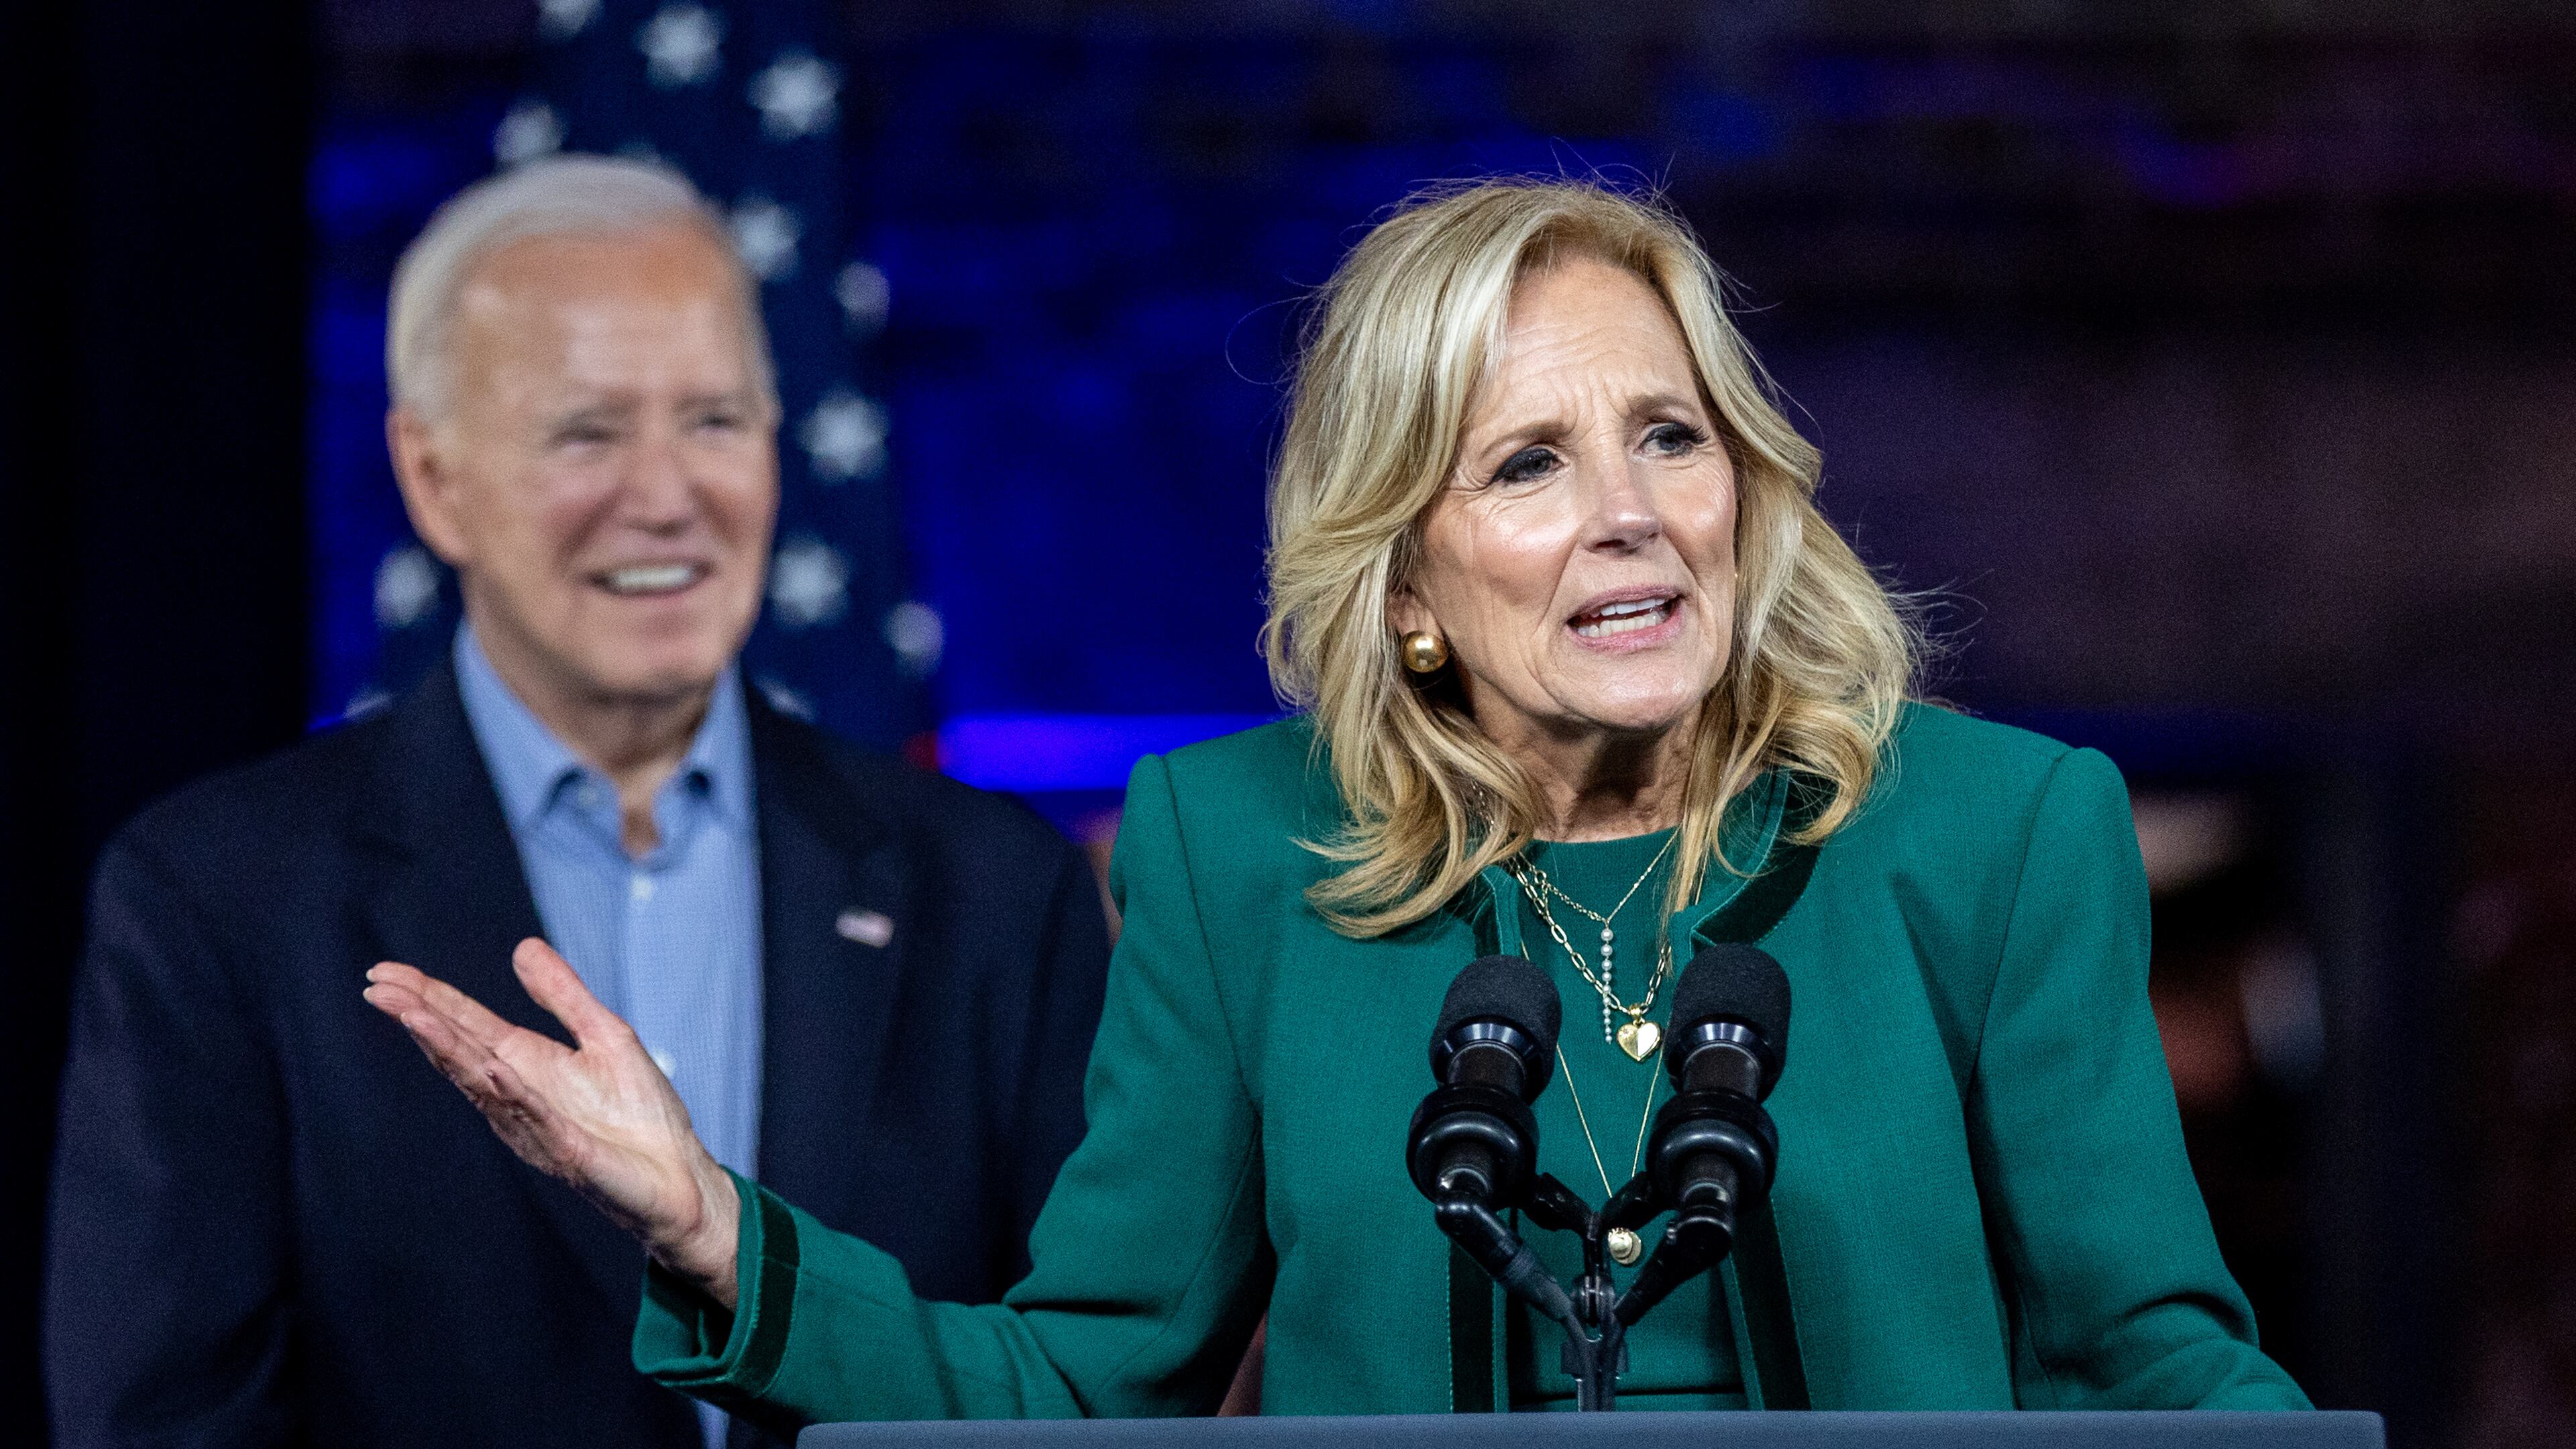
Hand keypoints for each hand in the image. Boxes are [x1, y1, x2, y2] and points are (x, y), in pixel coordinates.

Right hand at [363, 939, 742, 1308]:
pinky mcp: (573, 1154)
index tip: (384, 972)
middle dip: (420, 1019)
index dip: (428, 999)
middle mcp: (520, 1098)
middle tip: (377, 987)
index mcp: (528, 1067)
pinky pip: (538, 1121)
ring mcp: (540, 1128)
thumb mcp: (604, 1036)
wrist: (680, 1176)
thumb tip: (521, 947)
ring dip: (450, 1051)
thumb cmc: (642, 1115)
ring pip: (485, 1085)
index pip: (467, 1027)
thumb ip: (563, 996)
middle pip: (461, 1052)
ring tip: (415, 1016)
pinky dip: (513, 1095)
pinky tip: (491, 1069)